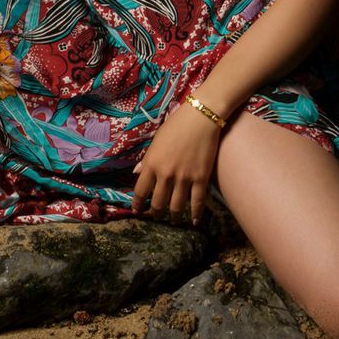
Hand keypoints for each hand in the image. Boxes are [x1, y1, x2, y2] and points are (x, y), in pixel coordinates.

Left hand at [133, 98, 222, 223]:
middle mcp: (165, 174)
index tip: (138, 210)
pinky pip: (197, 202)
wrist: (201, 117)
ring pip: (176, 207)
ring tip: (173, 219)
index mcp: (151, 163)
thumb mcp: (156, 141)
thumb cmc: (177, 125)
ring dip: (173, 216)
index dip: (138, 204)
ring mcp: (184, 178)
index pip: (141, 191)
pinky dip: (195, 214)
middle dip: (155, 212)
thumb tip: (137, 173)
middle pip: (157, 203)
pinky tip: (194, 221)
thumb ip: (147, 159)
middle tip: (156, 215)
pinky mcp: (201, 179)